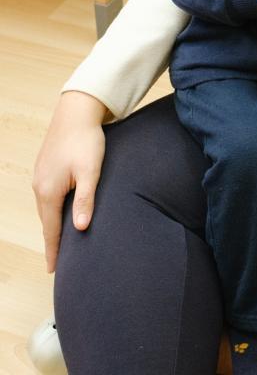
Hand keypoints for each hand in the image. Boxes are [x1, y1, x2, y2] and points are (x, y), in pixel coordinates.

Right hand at [32, 91, 107, 271]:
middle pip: (47, 220)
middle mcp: (40, 186)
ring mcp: (40, 176)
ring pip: (47, 207)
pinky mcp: (45, 167)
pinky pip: (48, 195)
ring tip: (61, 240)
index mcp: (49, 191)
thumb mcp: (91, 171)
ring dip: (53, 223)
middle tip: (58, 261)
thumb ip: (86, 199)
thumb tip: (80, 228)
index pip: (51, 230)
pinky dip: (53, 208)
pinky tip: (61, 210)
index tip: (53, 271)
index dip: (54, 251)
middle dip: (53, 240)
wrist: (76, 111)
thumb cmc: (86, 140)